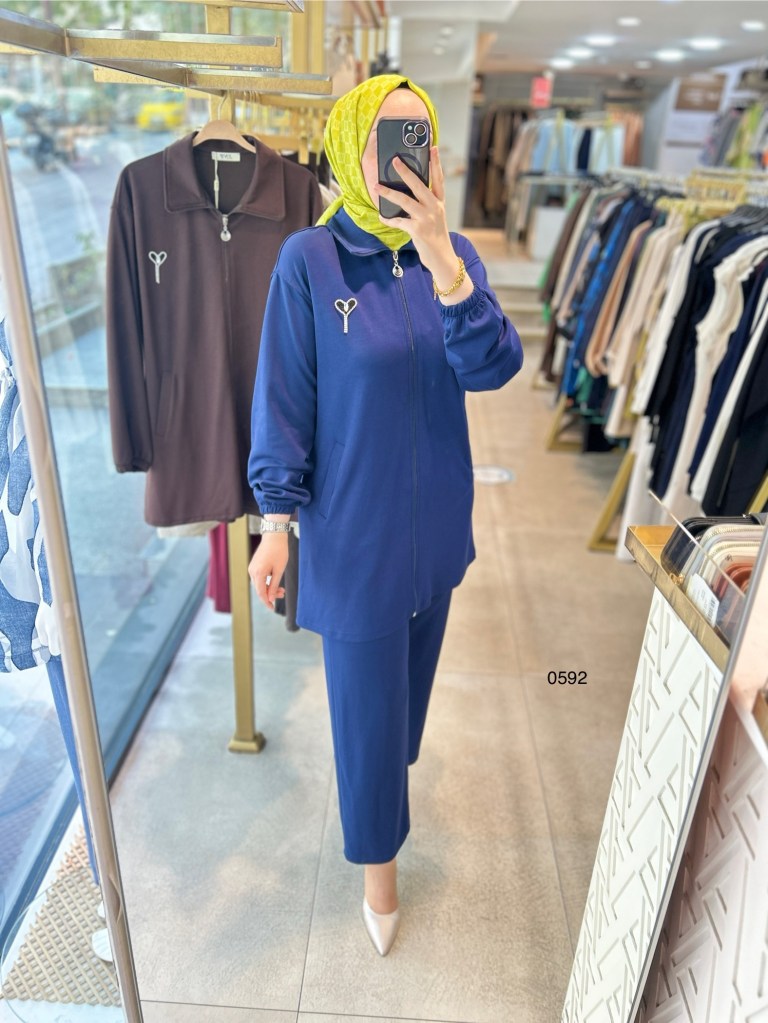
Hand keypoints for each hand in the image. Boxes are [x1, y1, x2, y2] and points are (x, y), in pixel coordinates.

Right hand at [248, 534, 288, 609]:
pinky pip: (259, 577)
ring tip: (281, 588)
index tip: (272, 608)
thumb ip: (274, 585)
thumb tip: (271, 598)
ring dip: (269, 587)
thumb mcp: (279, 570)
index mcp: (258, 573)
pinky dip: (266, 581)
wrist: (274, 536)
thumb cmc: (279, 551)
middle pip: (259, 589)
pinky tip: (275, 580)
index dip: (267, 602)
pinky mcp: (254, 565)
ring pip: (259, 583)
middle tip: (283, 593)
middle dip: (270, 594)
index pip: (261, 593)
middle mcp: (252, 571)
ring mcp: (252, 568)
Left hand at [374, 146, 453, 275]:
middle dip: (405, 171)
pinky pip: (398, 221)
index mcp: (439, 202)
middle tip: (395, 160)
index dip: (436, 163)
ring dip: (388, 193)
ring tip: (376, 186)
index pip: (438, 179)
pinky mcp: (417, 230)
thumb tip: (406, 192)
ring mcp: (426, 218)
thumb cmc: (436, 236)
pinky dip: (388, 219)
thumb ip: (426, 203)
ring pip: (405, 201)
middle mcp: (434, 208)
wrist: (442, 257)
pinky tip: (381, 217)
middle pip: (419, 185)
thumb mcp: (436, 216)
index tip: (433, 147)